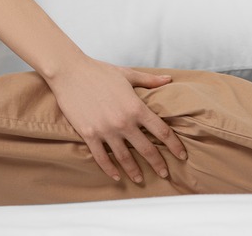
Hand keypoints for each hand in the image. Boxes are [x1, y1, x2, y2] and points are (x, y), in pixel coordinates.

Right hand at [45, 56, 186, 182]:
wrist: (70, 72)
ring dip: (134, 171)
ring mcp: (105, 130)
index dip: (174, 145)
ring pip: (124, 157)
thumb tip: (168, 79)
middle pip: (146, 149)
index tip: (181, 155)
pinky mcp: (88, 134)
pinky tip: (116, 175)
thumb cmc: (99, 71)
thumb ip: (149, 81)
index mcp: (136, 107)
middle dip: (158, 164)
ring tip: (141, 179)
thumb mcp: (128, 74)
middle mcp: (123, 122)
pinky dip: (109, 169)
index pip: (161, 131)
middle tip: (165, 174)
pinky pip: (101, 157)